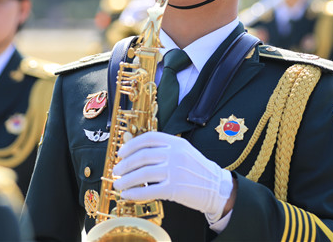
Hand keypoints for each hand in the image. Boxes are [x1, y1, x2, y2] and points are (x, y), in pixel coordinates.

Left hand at [112, 132, 232, 221]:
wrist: (216, 186)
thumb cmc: (195, 169)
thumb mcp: (182, 152)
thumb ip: (160, 149)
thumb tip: (131, 145)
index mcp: (176, 142)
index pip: (148, 139)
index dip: (131, 145)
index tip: (121, 153)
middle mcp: (175, 154)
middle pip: (142, 156)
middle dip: (125, 165)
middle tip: (116, 171)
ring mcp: (175, 171)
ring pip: (143, 173)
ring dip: (126, 180)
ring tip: (118, 184)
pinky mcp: (175, 189)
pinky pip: (149, 190)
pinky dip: (135, 193)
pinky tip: (128, 194)